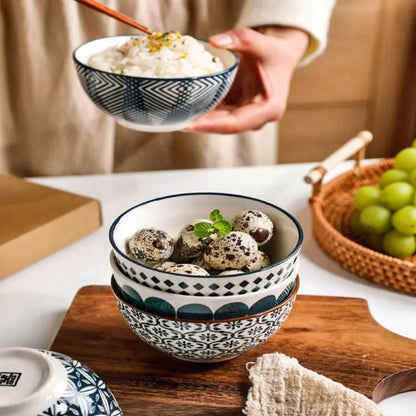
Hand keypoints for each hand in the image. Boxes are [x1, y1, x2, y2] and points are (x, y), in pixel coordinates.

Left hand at [186, 27, 308, 133]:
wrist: (279, 57)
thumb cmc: (273, 52)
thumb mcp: (260, 42)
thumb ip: (240, 38)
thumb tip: (214, 41)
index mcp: (268, 109)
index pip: (236, 123)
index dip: (212, 126)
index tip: (190, 125)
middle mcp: (257, 119)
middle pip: (224, 127)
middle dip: (200, 125)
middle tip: (175, 121)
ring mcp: (247, 118)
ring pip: (219, 124)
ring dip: (198, 120)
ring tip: (175, 117)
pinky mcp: (237, 113)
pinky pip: (218, 115)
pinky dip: (202, 112)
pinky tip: (183, 108)